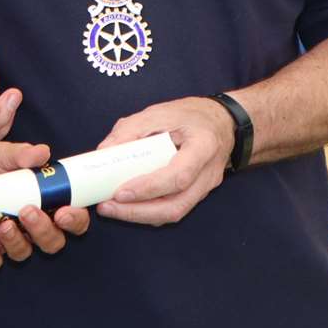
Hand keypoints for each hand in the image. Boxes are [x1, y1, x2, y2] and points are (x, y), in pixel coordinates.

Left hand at [0, 140, 90, 270]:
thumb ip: (21, 154)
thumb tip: (43, 153)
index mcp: (43, 200)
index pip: (71, 218)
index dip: (75, 220)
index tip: (64, 212)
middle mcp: (29, 223)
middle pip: (53, 241)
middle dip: (44, 231)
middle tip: (28, 212)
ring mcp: (8, 237)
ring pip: (24, 252)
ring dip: (17, 241)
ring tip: (3, 224)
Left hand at [94, 97, 235, 225]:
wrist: (223, 122)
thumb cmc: (191, 115)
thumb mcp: (159, 112)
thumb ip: (131, 129)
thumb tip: (104, 152)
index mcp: (203, 146)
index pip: (178, 176)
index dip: (148, 188)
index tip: (120, 191)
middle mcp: (208, 173)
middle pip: (175, 205)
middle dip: (138, 211)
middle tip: (107, 206)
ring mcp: (205, 187)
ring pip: (174, 213)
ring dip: (140, 216)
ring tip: (112, 209)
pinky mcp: (197, 194)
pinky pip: (173, 208)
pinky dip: (149, 212)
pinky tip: (128, 206)